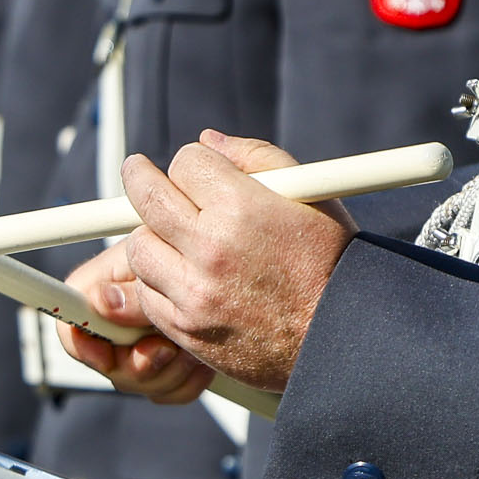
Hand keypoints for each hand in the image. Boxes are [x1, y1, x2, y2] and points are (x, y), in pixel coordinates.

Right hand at [62, 239, 218, 406]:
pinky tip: (205, 359)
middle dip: (137, 363)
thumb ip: (135, 289)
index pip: (72, 320)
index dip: (80, 342)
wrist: (259, 288)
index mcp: (111, 286)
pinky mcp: (174, 365)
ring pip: (139, 382)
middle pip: (106, 362)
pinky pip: (169, 392)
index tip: (104, 354)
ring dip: (171, 370)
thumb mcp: (171, 266)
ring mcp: (149, 343)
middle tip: (166, 348)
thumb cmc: (214, 259)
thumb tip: (102, 300)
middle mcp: (125, 318)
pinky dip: (190, 380)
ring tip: (195, 346)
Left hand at [73, 131, 351, 394]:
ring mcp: (194, 292)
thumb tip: (208, 141)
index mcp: (241, 207)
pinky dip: (157, 280)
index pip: (186, 162)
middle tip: (138, 171)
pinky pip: (147, 294)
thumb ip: (257, 157)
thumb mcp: (313, 194)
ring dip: (150, 235)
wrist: (340, 337)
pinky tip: (177, 274)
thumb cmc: (331, 262)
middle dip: (140, 177)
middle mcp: (211, 248)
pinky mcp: (187, 328)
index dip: (193, 162)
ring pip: (138, 247)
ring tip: (169, 234)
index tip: (196, 169)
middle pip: (146, 197)